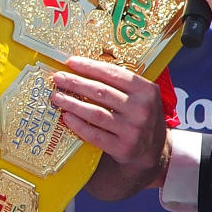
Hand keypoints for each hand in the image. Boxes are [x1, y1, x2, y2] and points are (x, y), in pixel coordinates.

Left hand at [50, 56, 167, 198]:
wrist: (153, 149)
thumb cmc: (139, 115)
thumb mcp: (140, 95)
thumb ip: (119, 83)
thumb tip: (82, 69)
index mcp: (147, 90)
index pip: (113, 73)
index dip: (89, 67)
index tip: (70, 62)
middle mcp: (142, 109)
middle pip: (101, 92)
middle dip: (76, 83)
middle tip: (58, 78)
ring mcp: (133, 130)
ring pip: (96, 113)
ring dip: (72, 103)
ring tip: (57, 97)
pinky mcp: (123, 148)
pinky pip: (95, 135)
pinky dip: (78, 125)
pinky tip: (67, 117)